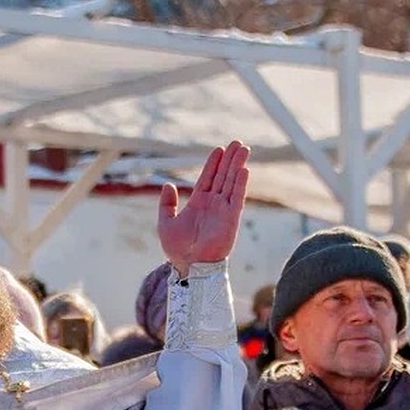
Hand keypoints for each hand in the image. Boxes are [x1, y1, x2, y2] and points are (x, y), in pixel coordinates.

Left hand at [157, 140, 249, 276]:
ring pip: (231, 182)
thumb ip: (167, 204)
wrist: (189, 266)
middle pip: (223, 176)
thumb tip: (168, 185)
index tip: (219, 149)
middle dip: (229, 159)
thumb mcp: (165, 223)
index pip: (207, 178)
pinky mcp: (231, 219)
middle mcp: (212, 204)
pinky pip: (237, 198)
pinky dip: (240, 184)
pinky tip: (244, 170)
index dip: (213, 163)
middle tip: (237, 143)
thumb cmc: (177, 250)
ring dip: (237, 165)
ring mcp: (222, 210)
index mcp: (198, 204)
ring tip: (244, 149)